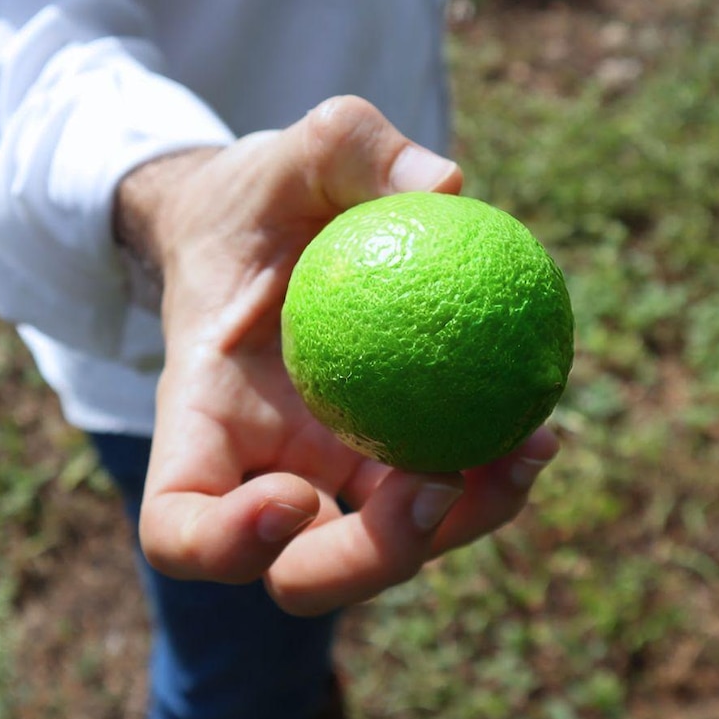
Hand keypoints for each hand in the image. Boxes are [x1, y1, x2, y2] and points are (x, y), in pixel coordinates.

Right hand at [117, 96, 558, 615]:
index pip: (179, 525)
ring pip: (391, 545)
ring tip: (527, 448)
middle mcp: (266, 469)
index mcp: (208, 420)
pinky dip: (491, 481)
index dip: (226, 544)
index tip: (295, 495)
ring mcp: (332, 473)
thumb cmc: (262, 199)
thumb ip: (349, 146)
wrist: (272, 229)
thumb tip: (447, 185)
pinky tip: (539, 426)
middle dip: (369, 559)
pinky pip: (442, 491)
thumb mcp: (288, 153)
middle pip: (302, 572)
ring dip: (464, 524)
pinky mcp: (386, 457)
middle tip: (434, 482)